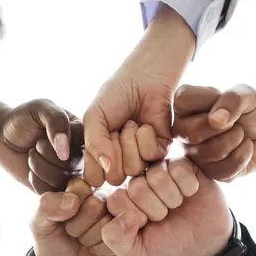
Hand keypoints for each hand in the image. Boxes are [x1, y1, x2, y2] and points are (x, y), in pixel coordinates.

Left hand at [0, 99, 83, 193]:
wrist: (3, 137)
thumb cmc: (24, 119)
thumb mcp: (41, 108)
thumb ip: (56, 120)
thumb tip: (65, 152)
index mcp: (83, 134)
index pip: (85, 143)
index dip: (59, 140)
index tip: (44, 131)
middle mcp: (82, 156)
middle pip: (71, 164)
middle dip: (45, 152)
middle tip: (37, 143)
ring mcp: (69, 175)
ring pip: (60, 180)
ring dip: (37, 165)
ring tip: (33, 154)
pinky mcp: (55, 189)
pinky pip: (49, 191)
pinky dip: (34, 179)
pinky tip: (31, 168)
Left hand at [31, 178, 118, 255]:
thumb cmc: (51, 242)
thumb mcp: (39, 223)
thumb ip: (46, 206)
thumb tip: (73, 202)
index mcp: (80, 187)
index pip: (80, 188)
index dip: (67, 209)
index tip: (61, 219)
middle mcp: (102, 196)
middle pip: (96, 205)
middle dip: (78, 226)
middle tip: (73, 233)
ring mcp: (118, 215)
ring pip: (108, 223)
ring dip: (90, 239)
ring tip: (83, 241)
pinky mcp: (128, 233)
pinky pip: (119, 240)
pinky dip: (101, 250)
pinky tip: (96, 249)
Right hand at [83, 5, 195, 186]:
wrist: (143, 77)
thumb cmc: (115, 95)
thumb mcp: (94, 117)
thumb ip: (94, 144)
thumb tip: (107, 169)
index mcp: (101, 158)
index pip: (94, 178)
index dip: (96, 158)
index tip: (100, 135)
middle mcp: (121, 163)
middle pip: (115, 177)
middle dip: (115, 148)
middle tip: (118, 127)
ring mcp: (142, 159)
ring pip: (133, 170)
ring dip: (130, 141)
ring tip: (132, 123)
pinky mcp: (162, 151)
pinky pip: (151, 156)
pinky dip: (146, 137)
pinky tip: (146, 124)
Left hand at [101, 158, 232, 255]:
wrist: (204, 242)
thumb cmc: (167, 244)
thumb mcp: (135, 252)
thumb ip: (115, 239)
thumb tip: (123, 214)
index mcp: (120, 198)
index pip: (116, 200)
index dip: (136, 218)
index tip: (146, 226)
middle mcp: (136, 179)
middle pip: (137, 188)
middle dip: (156, 210)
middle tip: (164, 216)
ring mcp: (158, 168)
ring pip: (157, 176)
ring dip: (173, 199)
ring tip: (177, 205)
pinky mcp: (181, 161)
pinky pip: (178, 167)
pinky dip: (188, 187)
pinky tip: (189, 193)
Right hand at [172, 84, 255, 180]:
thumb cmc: (251, 111)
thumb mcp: (248, 94)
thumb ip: (232, 99)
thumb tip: (215, 121)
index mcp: (184, 105)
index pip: (182, 101)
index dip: (208, 101)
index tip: (221, 98)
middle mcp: (181, 130)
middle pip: (191, 132)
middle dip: (224, 126)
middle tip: (235, 121)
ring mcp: (192, 154)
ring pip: (208, 152)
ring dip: (236, 140)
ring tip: (241, 134)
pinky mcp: (207, 173)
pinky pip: (222, 170)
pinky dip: (243, 156)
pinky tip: (244, 148)